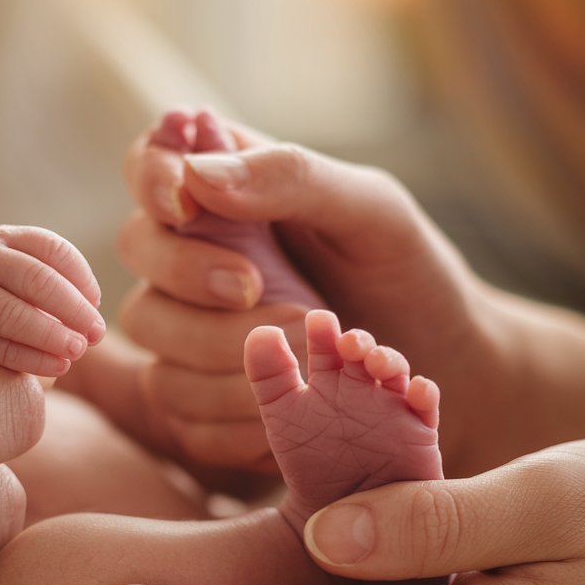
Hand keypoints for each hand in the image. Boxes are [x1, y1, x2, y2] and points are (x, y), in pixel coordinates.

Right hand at [0, 226, 105, 377]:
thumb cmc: (13, 301)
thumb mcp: (35, 284)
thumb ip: (63, 288)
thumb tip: (92, 312)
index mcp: (5, 238)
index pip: (50, 248)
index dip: (81, 277)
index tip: (97, 305)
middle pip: (31, 277)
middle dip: (70, 307)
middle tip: (96, 332)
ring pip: (8, 313)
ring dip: (50, 334)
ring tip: (78, 349)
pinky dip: (32, 359)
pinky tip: (58, 366)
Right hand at [119, 120, 505, 476]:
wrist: (447, 373)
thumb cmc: (407, 276)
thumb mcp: (370, 211)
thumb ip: (291, 178)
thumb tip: (197, 173)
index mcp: (228, 197)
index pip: (149, 165)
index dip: (149, 179)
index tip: (183, 204)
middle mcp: (194, 263)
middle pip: (137, 253)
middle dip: (189, 274)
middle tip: (257, 289)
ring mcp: (190, 341)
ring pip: (152, 343)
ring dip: (218, 356)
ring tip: (306, 359)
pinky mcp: (202, 410)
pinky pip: (182, 419)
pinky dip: (234, 419)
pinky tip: (292, 410)